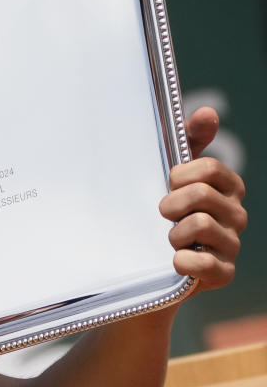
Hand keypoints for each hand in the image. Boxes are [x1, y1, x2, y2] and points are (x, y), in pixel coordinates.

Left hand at [160, 107, 246, 292]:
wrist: (150, 264)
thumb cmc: (166, 212)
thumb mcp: (173, 177)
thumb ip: (188, 142)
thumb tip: (208, 113)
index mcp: (228, 188)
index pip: (208, 169)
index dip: (179, 176)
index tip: (168, 186)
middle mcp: (236, 215)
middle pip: (201, 195)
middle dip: (171, 204)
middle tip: (163, 216)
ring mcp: (232, 246)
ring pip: (201, 226)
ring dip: (173, 233)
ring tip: (169, 239)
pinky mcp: (223, 274)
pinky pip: (204, 264)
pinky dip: (183, 261)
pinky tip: (175, 261)